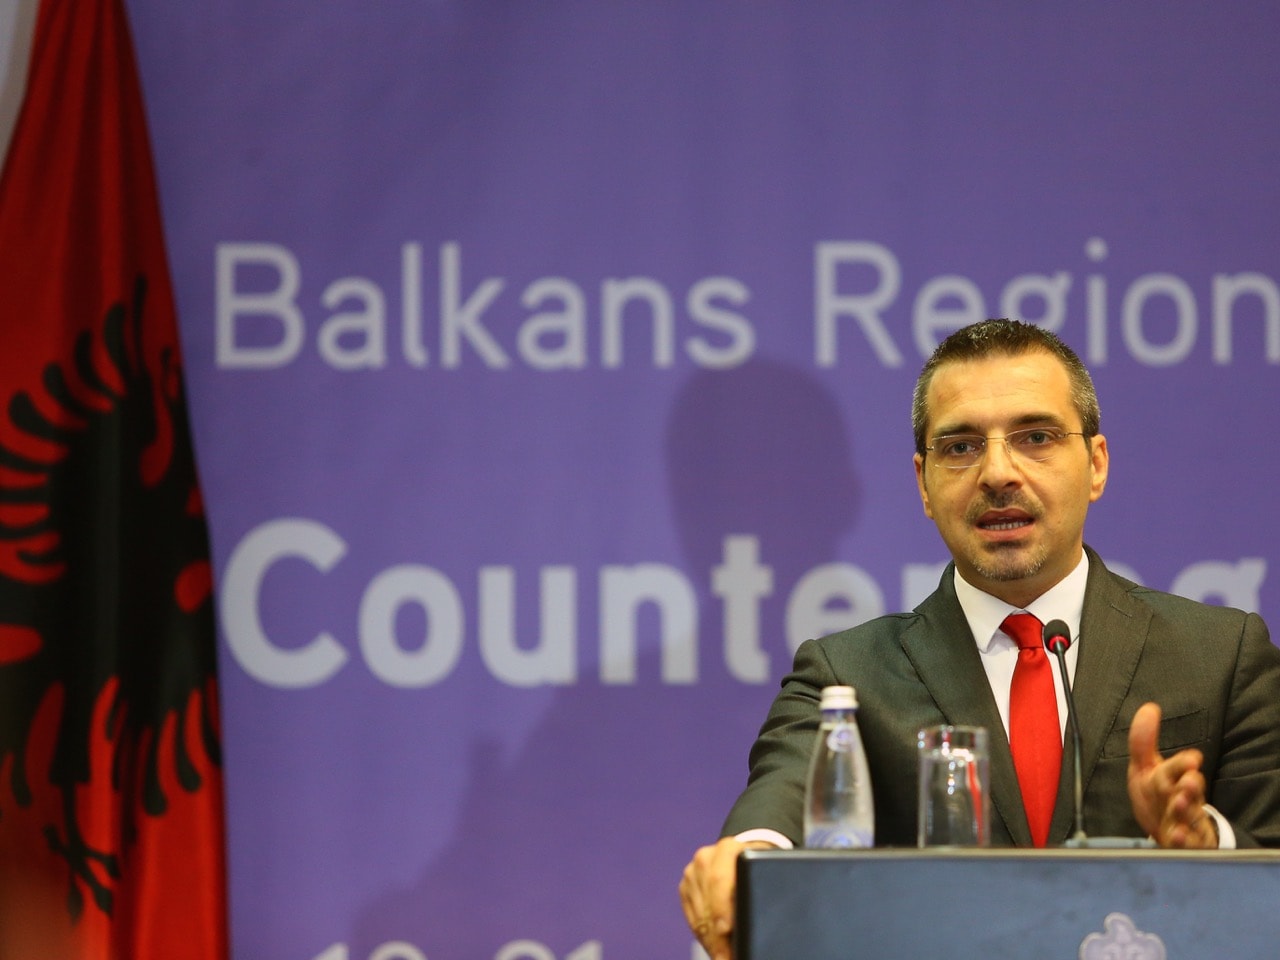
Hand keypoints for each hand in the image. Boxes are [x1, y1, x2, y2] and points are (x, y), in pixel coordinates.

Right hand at [679, 838, 774, 959]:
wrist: (745, 854)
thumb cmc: (761, 869)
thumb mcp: (767, 872)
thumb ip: (761, 889)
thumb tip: (755, 922)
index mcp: (729, 849)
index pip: (719, 880)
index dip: (721, 908)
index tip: (726, 930)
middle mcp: (706, 857)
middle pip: (707, 903)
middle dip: (718, 937)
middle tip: (728, 956)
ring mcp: (692, 872)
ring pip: (698, 915)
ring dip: (711, 940)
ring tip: (724, 955)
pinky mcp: (685, 885)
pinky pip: (692, 918)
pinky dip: (704, 935)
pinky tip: (716, 946)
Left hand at [1126, 701, 1217, 847]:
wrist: (1169, 832)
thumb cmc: (1157, 796)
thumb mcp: (1144, 767)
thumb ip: (1143, 741)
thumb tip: (1149, 708)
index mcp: (1172, 778)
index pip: (1177, 769)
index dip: (1182, 764)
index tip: (1190, 759)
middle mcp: (1182, 798)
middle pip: (1188, 792)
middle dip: (1189, 786)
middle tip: (1189, 780)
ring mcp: (1186, 822)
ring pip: (1189, 816)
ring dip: (1185, 810)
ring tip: (1180, 803)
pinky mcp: (1186, 844)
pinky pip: (1187, 843)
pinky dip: (1183, 839)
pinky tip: (1178, 835)